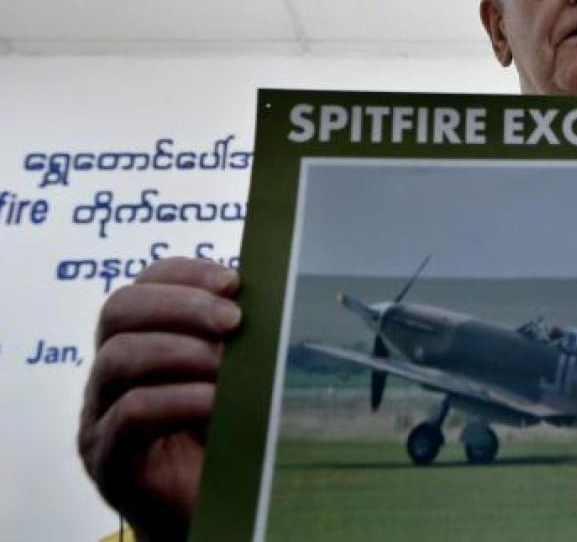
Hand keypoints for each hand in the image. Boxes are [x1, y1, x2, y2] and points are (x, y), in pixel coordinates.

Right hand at [78, 257, 241, 540]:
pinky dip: (179, 399)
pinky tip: (215, 401)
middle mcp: (111, 371)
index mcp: (139, 339)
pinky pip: (130, 413)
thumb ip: (237, 339)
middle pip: (120, 310)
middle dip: (182, 305)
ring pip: (119, 357)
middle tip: (234, 321)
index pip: (144, 285)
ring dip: (182, 350)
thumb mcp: (234, 376)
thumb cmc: (224, 436)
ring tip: (227, 364)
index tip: (234, 282)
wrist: (211, 508)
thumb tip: (270, 295)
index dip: (186, 274)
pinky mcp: (108, 457)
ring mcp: (101, 413)